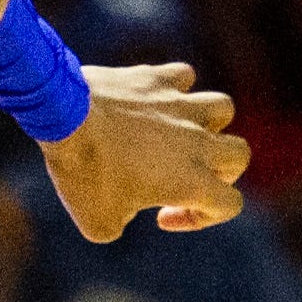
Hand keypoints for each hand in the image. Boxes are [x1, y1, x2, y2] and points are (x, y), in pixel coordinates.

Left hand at [39, 62, 247, 242]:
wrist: (63, 118)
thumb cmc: (82, 173)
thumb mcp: (97, 223)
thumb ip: (121, 225)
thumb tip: (122, 212)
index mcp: (191, 181)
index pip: (230, 204)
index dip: (201, 218)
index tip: (161, 216)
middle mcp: (195, 141)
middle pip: (239, 153)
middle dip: (219, 169)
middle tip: (184, 174)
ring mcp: (179, 105)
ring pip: (222, 107)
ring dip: (207, 123)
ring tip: (178, 133)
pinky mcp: (156, 78)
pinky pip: (184, 76)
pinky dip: (174, 89)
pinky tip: (152, 101)